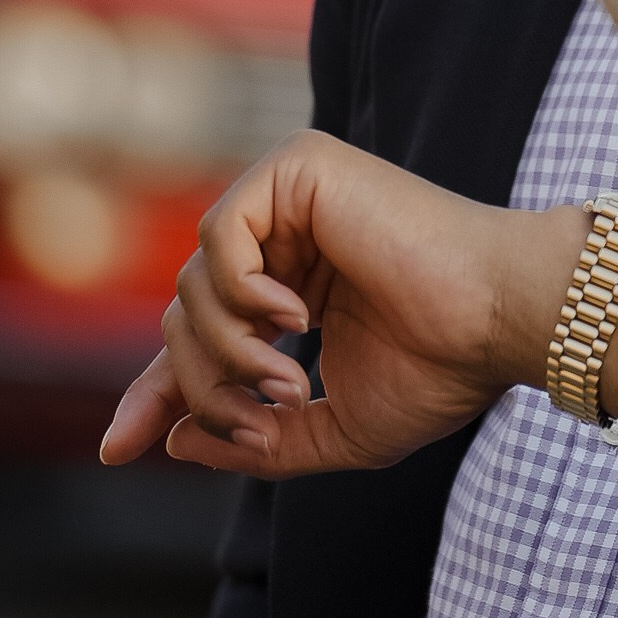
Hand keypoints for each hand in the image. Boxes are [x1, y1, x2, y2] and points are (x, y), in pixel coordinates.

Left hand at [99, 131, 617, 479]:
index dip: (157, 393)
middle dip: (202, 385)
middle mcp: (287, 239)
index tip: (118, 450)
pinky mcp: (299, 167)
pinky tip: (296, 319)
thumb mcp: (333, 430)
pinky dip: (241, 293)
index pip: (200, 337)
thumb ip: (255, 443)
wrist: (500, 318)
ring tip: (289, 381)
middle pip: (186, 317)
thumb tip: (173, 443)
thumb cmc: (442, 369)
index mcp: (296, 292)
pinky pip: (221, 237)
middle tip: (262, 417)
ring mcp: (291, 199)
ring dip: (226, 352)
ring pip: (194, 285)